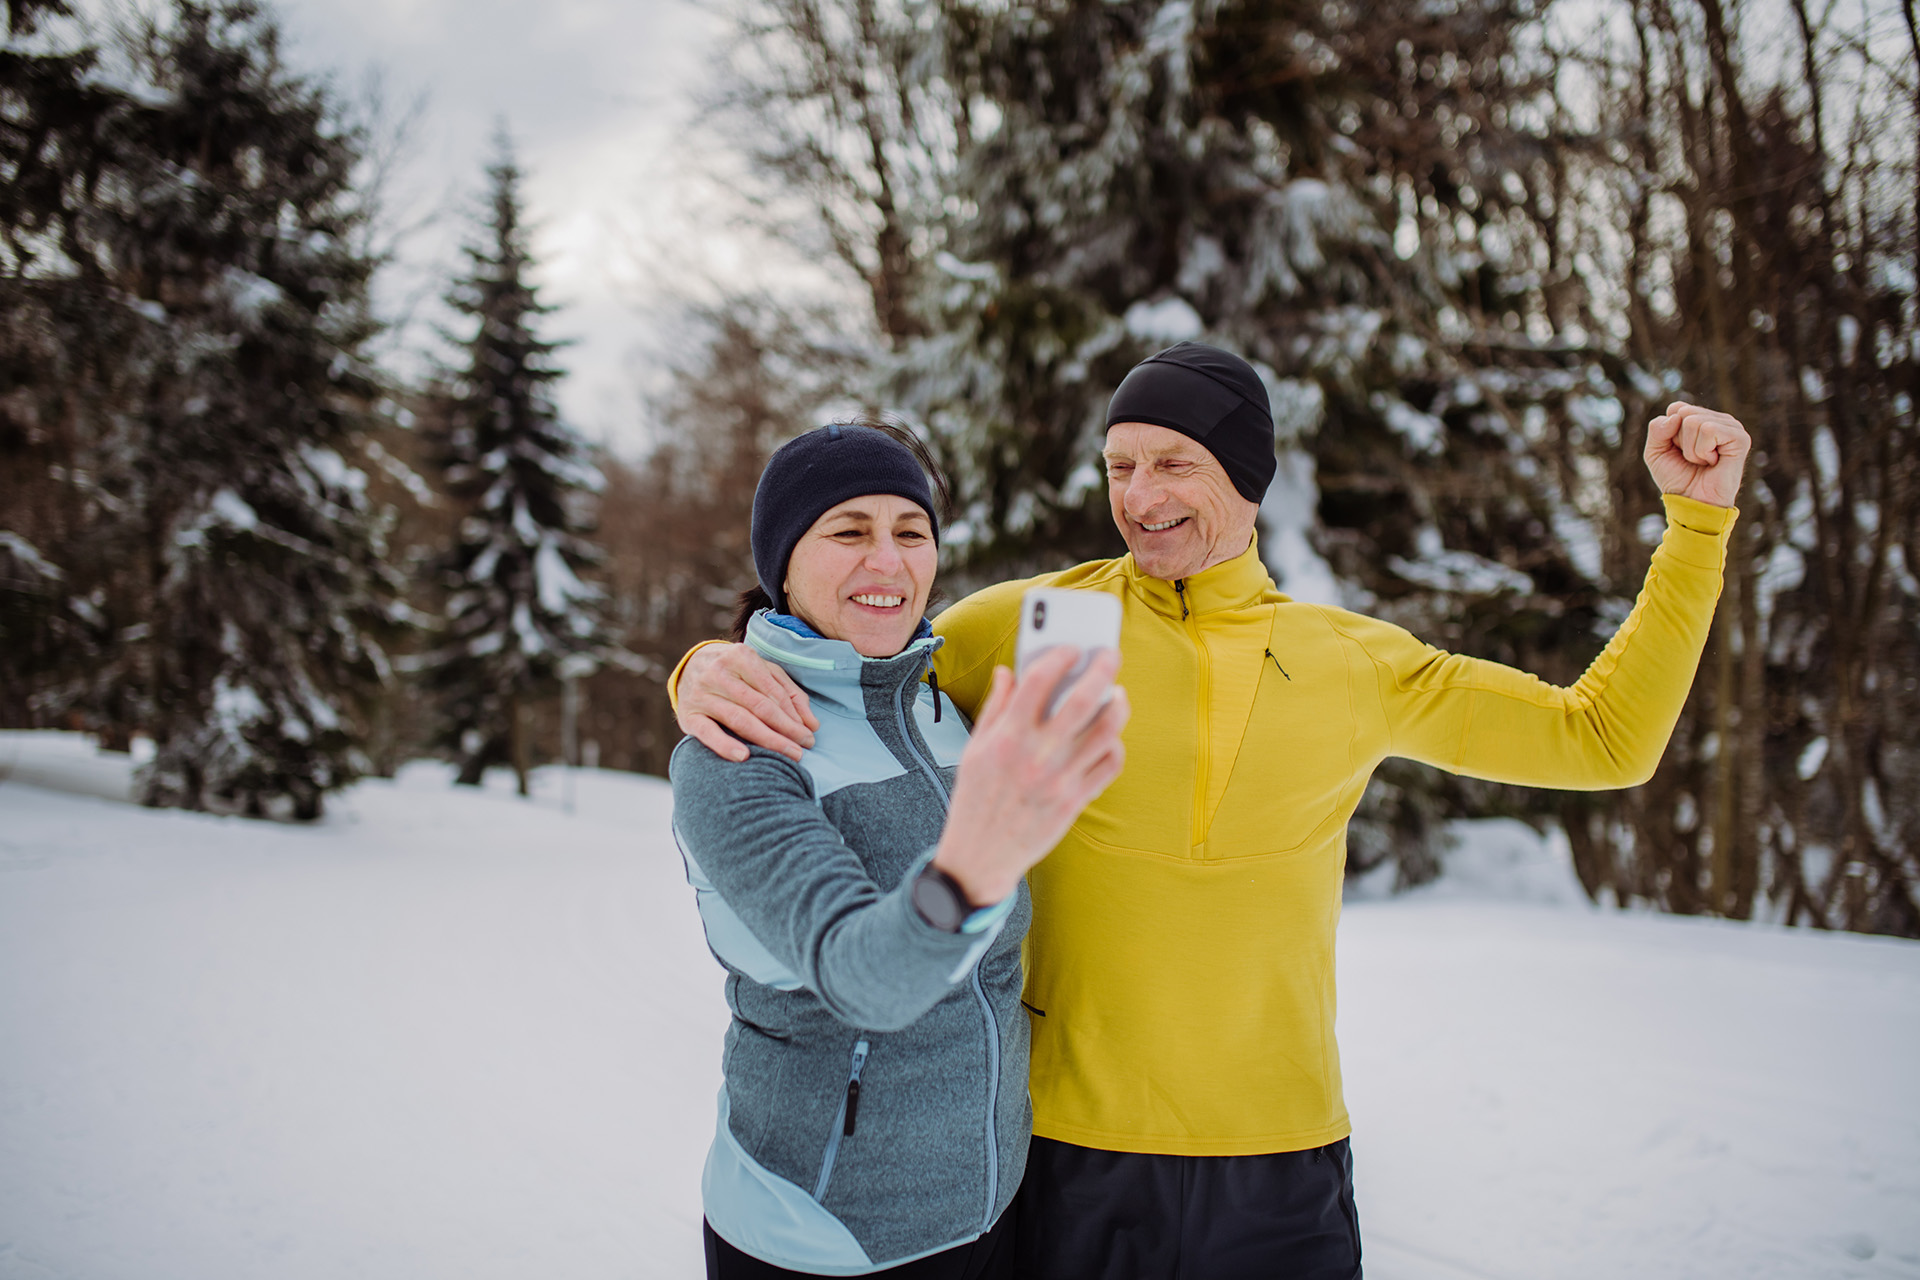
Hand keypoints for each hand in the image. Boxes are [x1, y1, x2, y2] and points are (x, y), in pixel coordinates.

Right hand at [675, 642, 819, 762]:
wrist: (689, 667)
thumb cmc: (735, 672)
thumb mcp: (762, 671)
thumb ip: (788, 693)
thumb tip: (812, 723)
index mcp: (740, 656)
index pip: (773, 691)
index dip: (793, 715)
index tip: (809, 733)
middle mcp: (718, 673)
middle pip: (759, 706)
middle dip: (785, 729)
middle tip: (804, 748)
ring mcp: (701, 694)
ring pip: (739, 719)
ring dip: (767, 739)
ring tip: (789, 754)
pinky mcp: (688, 715)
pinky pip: (707, 732)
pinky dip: (725, 745)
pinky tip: (743, 757)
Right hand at [932, 647, 1129, 905]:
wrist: (980, 857)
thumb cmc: (975, 799)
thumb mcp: (975, 750)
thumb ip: (995, 708)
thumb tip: (1007, 672)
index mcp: (1006, 737)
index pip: (1038, 680)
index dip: (1058, 657)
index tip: (1070, 648)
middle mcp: (1036, 755)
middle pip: (1082, 700)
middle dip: (1102, 669)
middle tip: (1110, 655)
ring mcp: (1059, 779)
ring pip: (1106, 730)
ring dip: (1117, 705)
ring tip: (1117, 694)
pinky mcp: (1075, 801)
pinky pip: (1109, 765)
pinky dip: (1115, 745)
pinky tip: (1109, 737)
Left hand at [1643, 402, 1750, 506]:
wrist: (1692, 503)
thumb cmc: (1677, 478)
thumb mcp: (1655, 452)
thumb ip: (1656, 429)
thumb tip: (1676, 415)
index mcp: (1701, 418)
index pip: (1676, 408)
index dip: (1669, 433)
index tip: (1679, 451)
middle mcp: (1718, 419)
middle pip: (1683, 413)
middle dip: (1680, 441)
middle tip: (1693, 458)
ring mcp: (1731, 427)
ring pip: (1694, 421)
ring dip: (1691, 449)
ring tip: (1703, 461)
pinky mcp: (1740, 438)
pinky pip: (1708, 429)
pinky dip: (1702, 451)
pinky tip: (1713, 462)